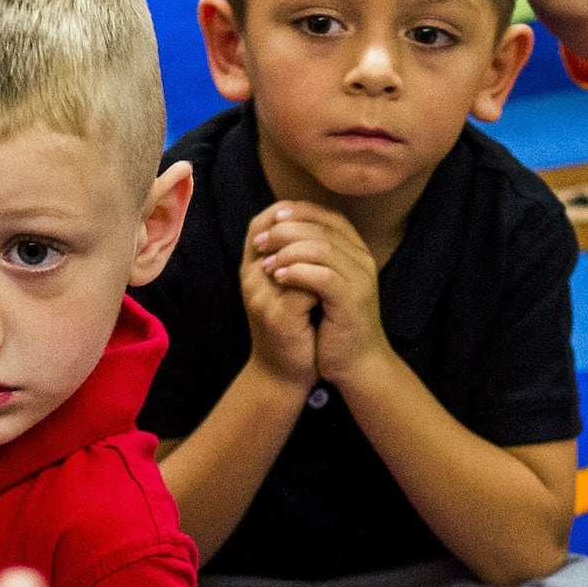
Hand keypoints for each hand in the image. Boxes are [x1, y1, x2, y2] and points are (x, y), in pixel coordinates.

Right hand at [234, 218, 321, 391]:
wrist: (283, 375)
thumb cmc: (289, 330)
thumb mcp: (286, 289)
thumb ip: (291, 259)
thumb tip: (312, 224)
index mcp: (251, 268)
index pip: (262, 221)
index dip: (289, 211)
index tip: (316, 215)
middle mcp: (251, 279)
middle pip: (276, 231)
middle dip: (308, 228)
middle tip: (333, 234)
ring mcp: (262, 298)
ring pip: (293, 256)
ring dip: (318, 254)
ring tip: (336, 260)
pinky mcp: (279, 318)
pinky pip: (304, 287)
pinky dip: (322, 281)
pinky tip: (335, 286)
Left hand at [249, 203, 382, 383]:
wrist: (356, 366)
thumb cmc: (334, 327)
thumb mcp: (320, 286)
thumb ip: (310, 258)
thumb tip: (279, 230)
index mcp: (356, 252)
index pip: (328, 216)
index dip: (298, 213)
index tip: (270, 220)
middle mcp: (362, 260)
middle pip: (322, 227)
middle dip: (286, 230)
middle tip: (260, 243)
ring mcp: (360, 279)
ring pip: (322, 248)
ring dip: (288, 251)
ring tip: (266, 265)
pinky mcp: (352, 300)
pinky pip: (323, 276)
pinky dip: (298, 273)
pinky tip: (279, 278)